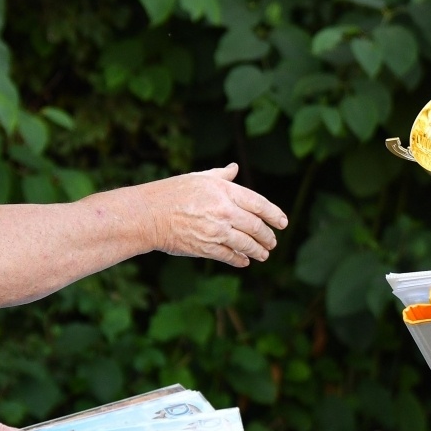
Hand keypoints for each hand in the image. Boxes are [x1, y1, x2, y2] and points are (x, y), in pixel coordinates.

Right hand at [147, 163, 288, 266]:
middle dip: (268, 236)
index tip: (283, 223)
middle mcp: (224, 211)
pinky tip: (244, 261)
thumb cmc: (171, 192)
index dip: (275, 215)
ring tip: (264, 254)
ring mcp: (216, 231)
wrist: (147, 215)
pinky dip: (240, 259)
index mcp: (224, 191)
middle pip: (257, 226)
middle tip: (272, 242)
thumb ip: (221, 176)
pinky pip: (230, 256)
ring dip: (258, 250)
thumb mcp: (199, 178)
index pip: (260, 204)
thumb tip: (234, 169)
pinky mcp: (206, 248)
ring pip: (247, 244)